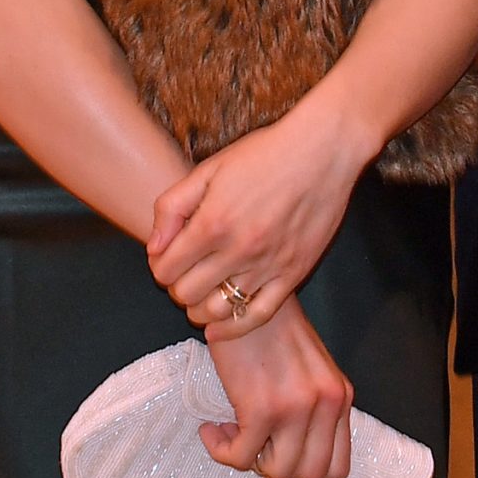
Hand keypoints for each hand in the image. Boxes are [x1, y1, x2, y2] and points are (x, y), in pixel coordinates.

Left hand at [148, 89, 374, 331]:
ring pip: (217, 310)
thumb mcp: (209, 168)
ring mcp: (268, 265)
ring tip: (202, 294)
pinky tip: (220, 325)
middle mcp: (238, 249)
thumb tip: (154, 248)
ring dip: (200, 308)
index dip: (160, 267)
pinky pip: (258, 316)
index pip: (166, 269)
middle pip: (187, 294)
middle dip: (177, 287)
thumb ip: (172, 207)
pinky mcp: (293, 274)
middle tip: (185, 274)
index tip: (167, 259)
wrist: (323, 150)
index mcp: (213, 222)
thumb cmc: (265, 154)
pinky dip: (233, 328)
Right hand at [201, 296, 352, 477]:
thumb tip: (288, 459)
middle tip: (252, 456)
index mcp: (341, 395)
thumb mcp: (309, 369)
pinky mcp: (262, 407)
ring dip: (249, 461)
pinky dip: (221, 451)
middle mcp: (326, 403)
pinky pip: (241, 457)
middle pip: (312, 476)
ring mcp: (297, 407)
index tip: (278, 472)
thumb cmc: (269, 330)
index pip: (338, 466)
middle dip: (279, 477)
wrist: (243, 298)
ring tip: (230, 433)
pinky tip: (211, 430)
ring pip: (278, 472)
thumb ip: (312, 409)